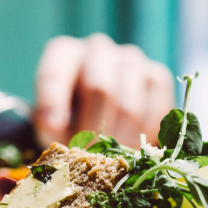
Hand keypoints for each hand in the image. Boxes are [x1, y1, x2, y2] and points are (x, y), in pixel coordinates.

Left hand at [33, 33, 174, 146]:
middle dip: (93, 129)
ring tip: (109, 157)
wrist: (100, 120)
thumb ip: (49, 123)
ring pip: (129, 106)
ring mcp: (131, 60)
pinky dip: (142, 137)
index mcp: (64, 53)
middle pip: (100, 88)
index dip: (54, 102)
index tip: (53, 128)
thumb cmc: (68, 121)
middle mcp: (98, 49)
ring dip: (118, 140)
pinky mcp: (158, 77)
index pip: (56, 72)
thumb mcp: (51, 124)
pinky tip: (130, 145)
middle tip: (88, 155)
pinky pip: (155, 113)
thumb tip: (55, 125)